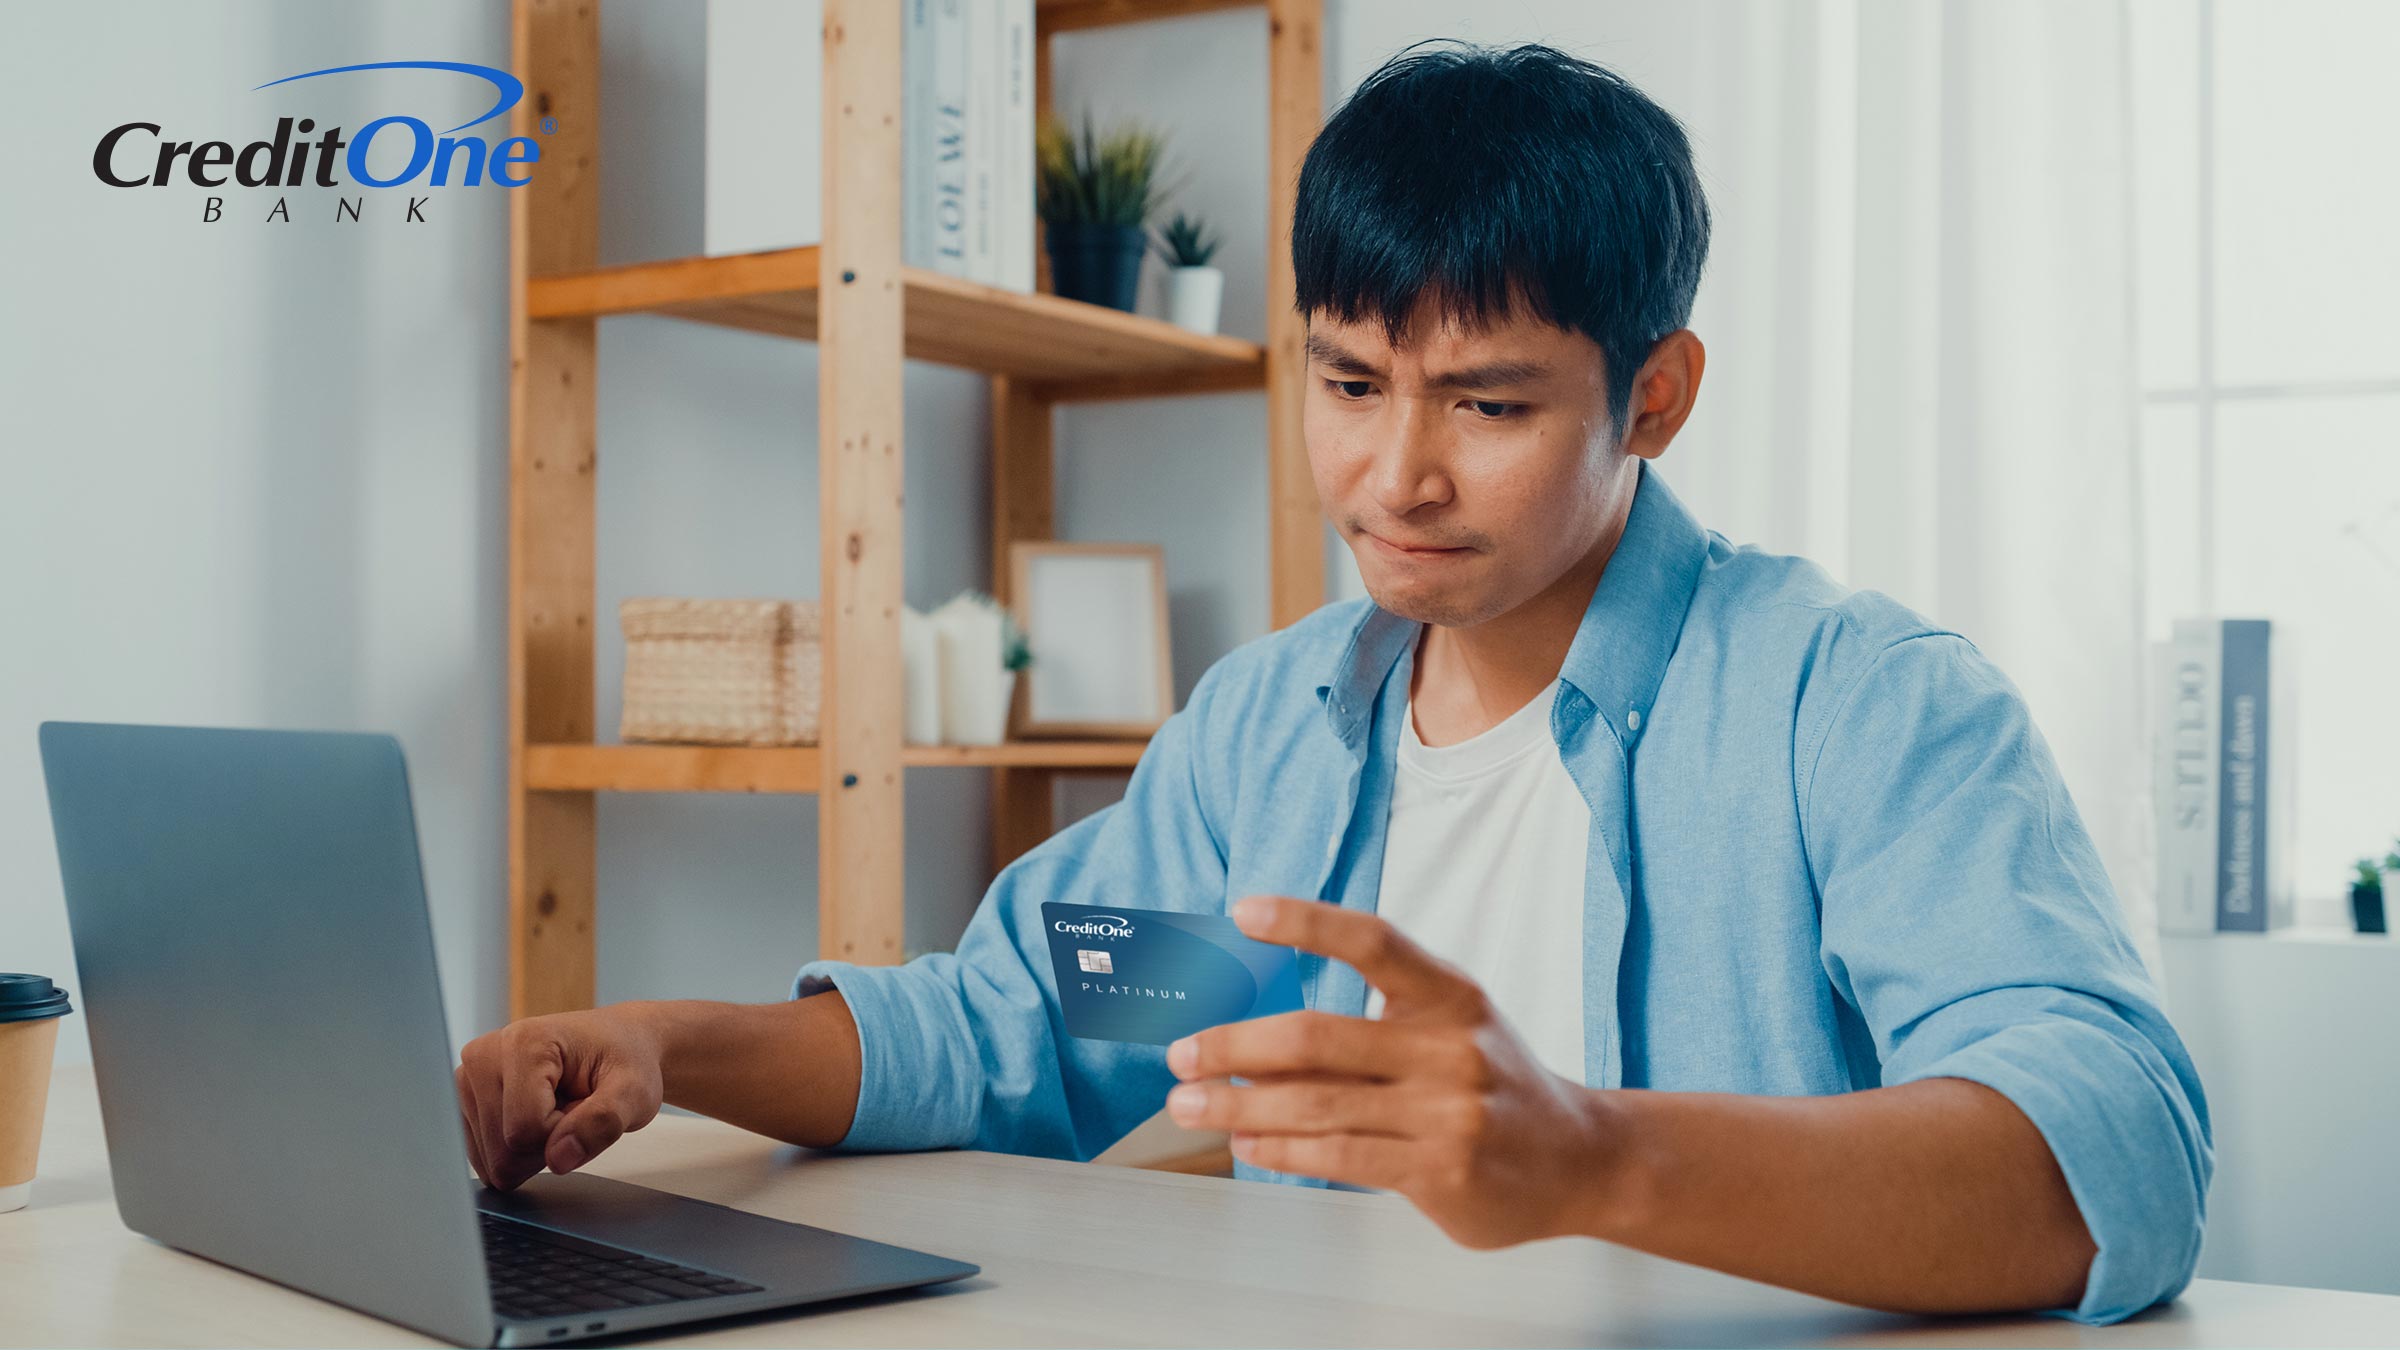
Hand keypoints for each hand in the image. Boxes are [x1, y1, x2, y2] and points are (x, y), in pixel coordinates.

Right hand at [455, 1005, 665, 1190]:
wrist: (619, 1045)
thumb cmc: (626, 1061)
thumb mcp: (636, 1092)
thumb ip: (603, 1123)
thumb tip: (559, 1159)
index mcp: (523, 1042)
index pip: (525, 1131)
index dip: (563, 1134)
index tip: (584, 1104)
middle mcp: (483, 1055)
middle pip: (501, 1150)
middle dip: (545, 1144)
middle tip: (571, 1108)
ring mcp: (467, 1078)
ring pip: (490, 1159)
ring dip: (531, 1147)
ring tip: (555, 1109)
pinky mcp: (464, 1099)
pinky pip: (483, 1157)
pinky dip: (515, 1148)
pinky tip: (535, 1117)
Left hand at [1164, 895, 1618, 1248]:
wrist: (1580, 1160)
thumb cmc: (1495, 1087)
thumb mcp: (1449, 1033)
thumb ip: (1368, 1031)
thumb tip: (1255, 1039)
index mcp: (1449, 993)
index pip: (1371, 940)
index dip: (1305, 921)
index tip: (1243, 912)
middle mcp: (1450, 1046)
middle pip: (1317, 1035)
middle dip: (1233, 1043)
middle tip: (1181, 1051)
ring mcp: (1448, 1111)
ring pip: (1316, 1103)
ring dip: (1237, 1104)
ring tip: (1189, 1103)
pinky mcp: (1441, 1171)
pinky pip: (1338, 1157)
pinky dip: (1279, 1148)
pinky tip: (1246, 1142)